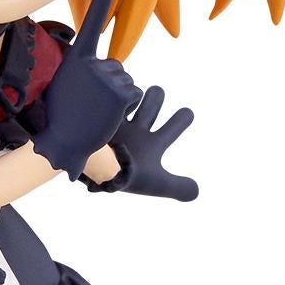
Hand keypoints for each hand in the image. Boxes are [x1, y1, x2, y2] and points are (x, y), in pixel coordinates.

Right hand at [32, 0, 142, 177]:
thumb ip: (84, 71)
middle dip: (110, 84)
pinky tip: (110, 114)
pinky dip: (127, 105)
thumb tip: (107, 66)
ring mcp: (108, 77)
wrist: (64, 141)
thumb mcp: (66, 85)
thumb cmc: (62, 116)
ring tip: (97, 110)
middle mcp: (94, 64)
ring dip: (117, 97)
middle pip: (116, 68)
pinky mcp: (122, 93)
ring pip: (127, 82)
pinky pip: (135, 93)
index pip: (90, 27)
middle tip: (90, 103)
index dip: (100, 4)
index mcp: (77, 59)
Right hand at [101, 85, 198, 200]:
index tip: (187, 113)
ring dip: (133, 94)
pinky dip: (111, 96)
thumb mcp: (154, 183)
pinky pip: (108, 99)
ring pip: (131, 97)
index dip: (182, 118)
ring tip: (128, 95)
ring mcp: (118, 123)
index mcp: (152, 144)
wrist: (87, 178)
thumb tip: (197, 191)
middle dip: (156, 97)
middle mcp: (137, 131)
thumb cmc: (122, 180)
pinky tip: (109, 93)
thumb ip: (177, 186)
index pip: (173, 128)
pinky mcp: (98, 118)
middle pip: (152, 104)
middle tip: (156, 93)